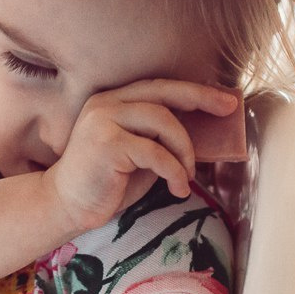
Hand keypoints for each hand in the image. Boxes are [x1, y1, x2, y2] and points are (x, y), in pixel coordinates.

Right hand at [43, 80, 238, 233]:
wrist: (66, 206)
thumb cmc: (106, 182)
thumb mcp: (139, 154)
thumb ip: (159, 137)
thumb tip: (203, 130)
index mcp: (112, 101)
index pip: (158, 87)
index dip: (193, 91)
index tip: (224, 100)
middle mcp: (105, 104)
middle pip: (162, 94)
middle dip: (200, 99)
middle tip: (228, 111)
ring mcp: (103, 121)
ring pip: (162, 121)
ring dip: (185, 150)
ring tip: (188, 174)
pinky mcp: (106, 144)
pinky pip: (156, 152)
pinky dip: (175, 171)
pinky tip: (178, 188)